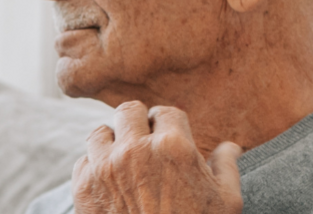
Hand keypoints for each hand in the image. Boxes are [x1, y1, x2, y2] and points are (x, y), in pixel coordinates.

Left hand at [72, 102, 243, 213]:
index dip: (168, 124)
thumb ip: (227, 168)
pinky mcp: (83, 187)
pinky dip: (94, 169)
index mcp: (173, 146)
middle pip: (129, 111)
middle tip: (143, 140)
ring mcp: (105, 167)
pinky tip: (109, 183)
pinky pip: (83, 162)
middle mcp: (135, 150)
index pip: (166, 113)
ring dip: (112, 143)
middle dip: (138, 123)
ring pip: (101, 133)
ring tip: (123, 160)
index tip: (166, 135)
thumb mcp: (226, 202)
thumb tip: (230, 147)